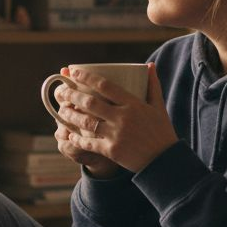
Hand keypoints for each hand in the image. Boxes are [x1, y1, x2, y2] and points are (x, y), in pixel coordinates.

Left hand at [55, 63, 178, 173]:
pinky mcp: (112, 151)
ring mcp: (116, 134)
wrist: (165, 161)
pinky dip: (77, 138)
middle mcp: (123, 117)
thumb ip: (152, 85)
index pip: (105, 85)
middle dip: (72, 95)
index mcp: (133, 104)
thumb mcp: (158, 107)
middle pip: (91, 102)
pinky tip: (70, 134)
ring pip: (86, 122)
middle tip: (61, 91)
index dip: (87, 77)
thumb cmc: (161, 132)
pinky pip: (89, 142)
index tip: (73, 71)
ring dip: (70, 115)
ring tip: (61, 110)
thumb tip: (149, 65)